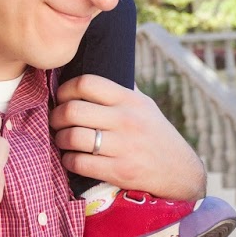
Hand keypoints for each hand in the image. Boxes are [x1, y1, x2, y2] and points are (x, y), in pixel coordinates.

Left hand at [50, 76, 204, 197]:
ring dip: (60, 139)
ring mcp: (123, 146)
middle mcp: (126, 120)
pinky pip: (79, 163)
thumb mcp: (145, 106)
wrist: (179, 171)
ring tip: (62, 140)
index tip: (62, 97)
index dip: (66, 89)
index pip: (87, 83)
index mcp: (129, 100)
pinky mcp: (119, 171)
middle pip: (73, 110)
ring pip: (73, 137)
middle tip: (56, 121)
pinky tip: (72, 158)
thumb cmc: (156, 135)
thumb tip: (101, 64)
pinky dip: (68, 160)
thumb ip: (122, 90)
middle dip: (57, 116)